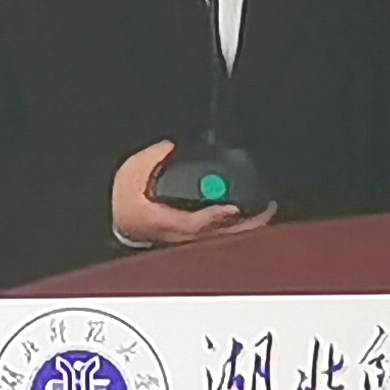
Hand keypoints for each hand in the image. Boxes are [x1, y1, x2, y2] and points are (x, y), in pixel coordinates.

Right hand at [112, 139, 275, 247]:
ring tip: (266, 211)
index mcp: (164, 221)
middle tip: (267, 209)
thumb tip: (171, 148)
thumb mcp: (130, 173)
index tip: (233, 207)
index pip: (194, 224)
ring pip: (224, 239)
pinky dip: (239, 227)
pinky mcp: (197, 239)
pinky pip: (223, 236)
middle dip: (246, 226)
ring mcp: (191, 241)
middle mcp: (181, 236)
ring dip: (247, 228)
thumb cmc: (127, 201)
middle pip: (219, 237)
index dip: (214, 217)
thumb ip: (151, 158)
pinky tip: (250, 216)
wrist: (123, 221)